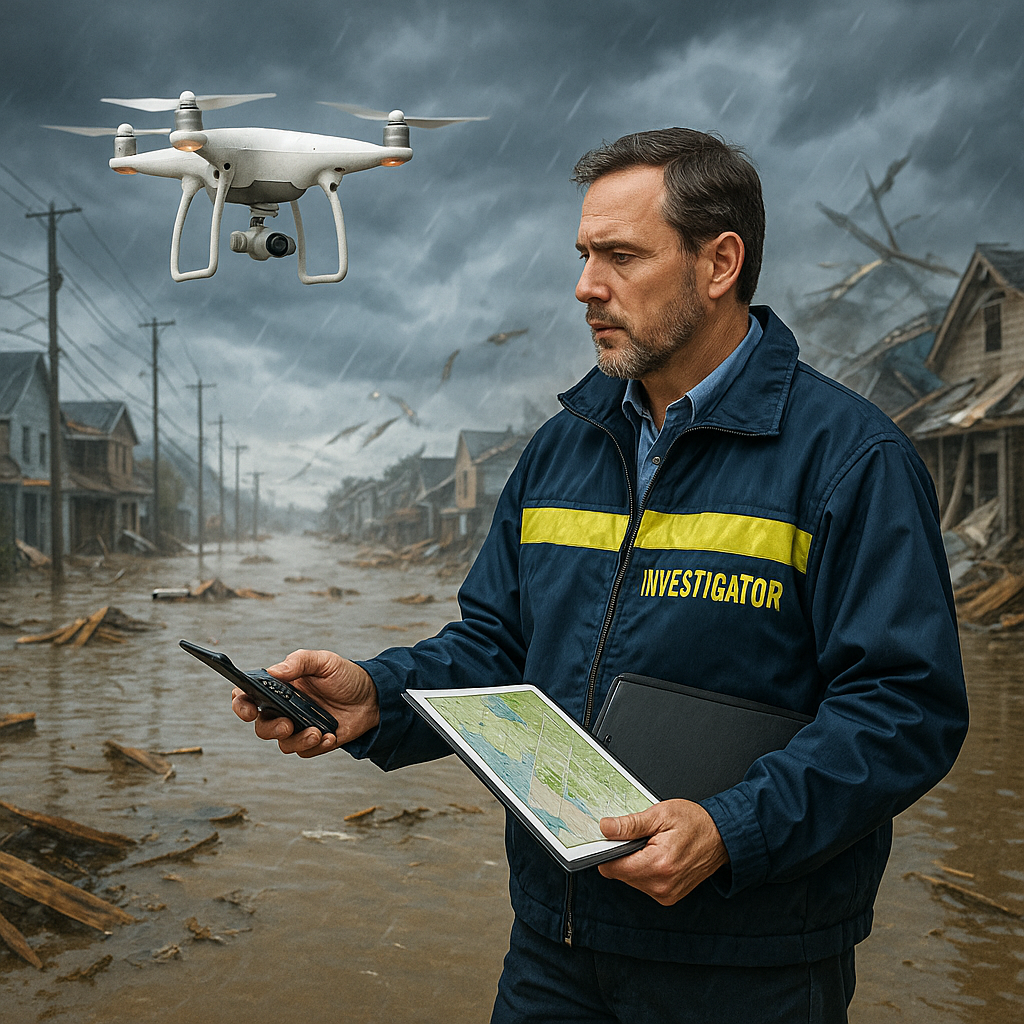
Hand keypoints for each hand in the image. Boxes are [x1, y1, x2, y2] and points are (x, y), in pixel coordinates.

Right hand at [231, 649, 379, 757]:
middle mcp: (286, 709)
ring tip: (317, 731)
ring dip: (297, 740)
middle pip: (262, 725)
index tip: (248, 708)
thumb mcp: (324, 661)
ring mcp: (300, 726)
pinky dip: (315, 746)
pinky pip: (305, 751)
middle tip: (287, 724)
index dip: (242, 704)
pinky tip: (329, 735)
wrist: (375, 697)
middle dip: (270, 728)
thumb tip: (273, 671)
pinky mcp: (315, 741)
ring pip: (283, 743)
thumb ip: (299, 662)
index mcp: (281, 688)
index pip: (250, 696)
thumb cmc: (346, 676)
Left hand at [597, 799, 728, 904]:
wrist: (721, 837)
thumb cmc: (695, 823)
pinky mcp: (668, 897)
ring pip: (630, 879)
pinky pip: (643, 884)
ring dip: (635, 862)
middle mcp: (661, 886)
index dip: (609, 850)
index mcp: (658, 865)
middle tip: (644, 838)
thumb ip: (630, 825)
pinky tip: (659, 857)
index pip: (612, 867)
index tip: (615, 839)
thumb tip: (606, 828)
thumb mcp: (660, 815)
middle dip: (625, 854)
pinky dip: (645, 870)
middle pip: (620, 874)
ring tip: (654, 846)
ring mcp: (665, 894)